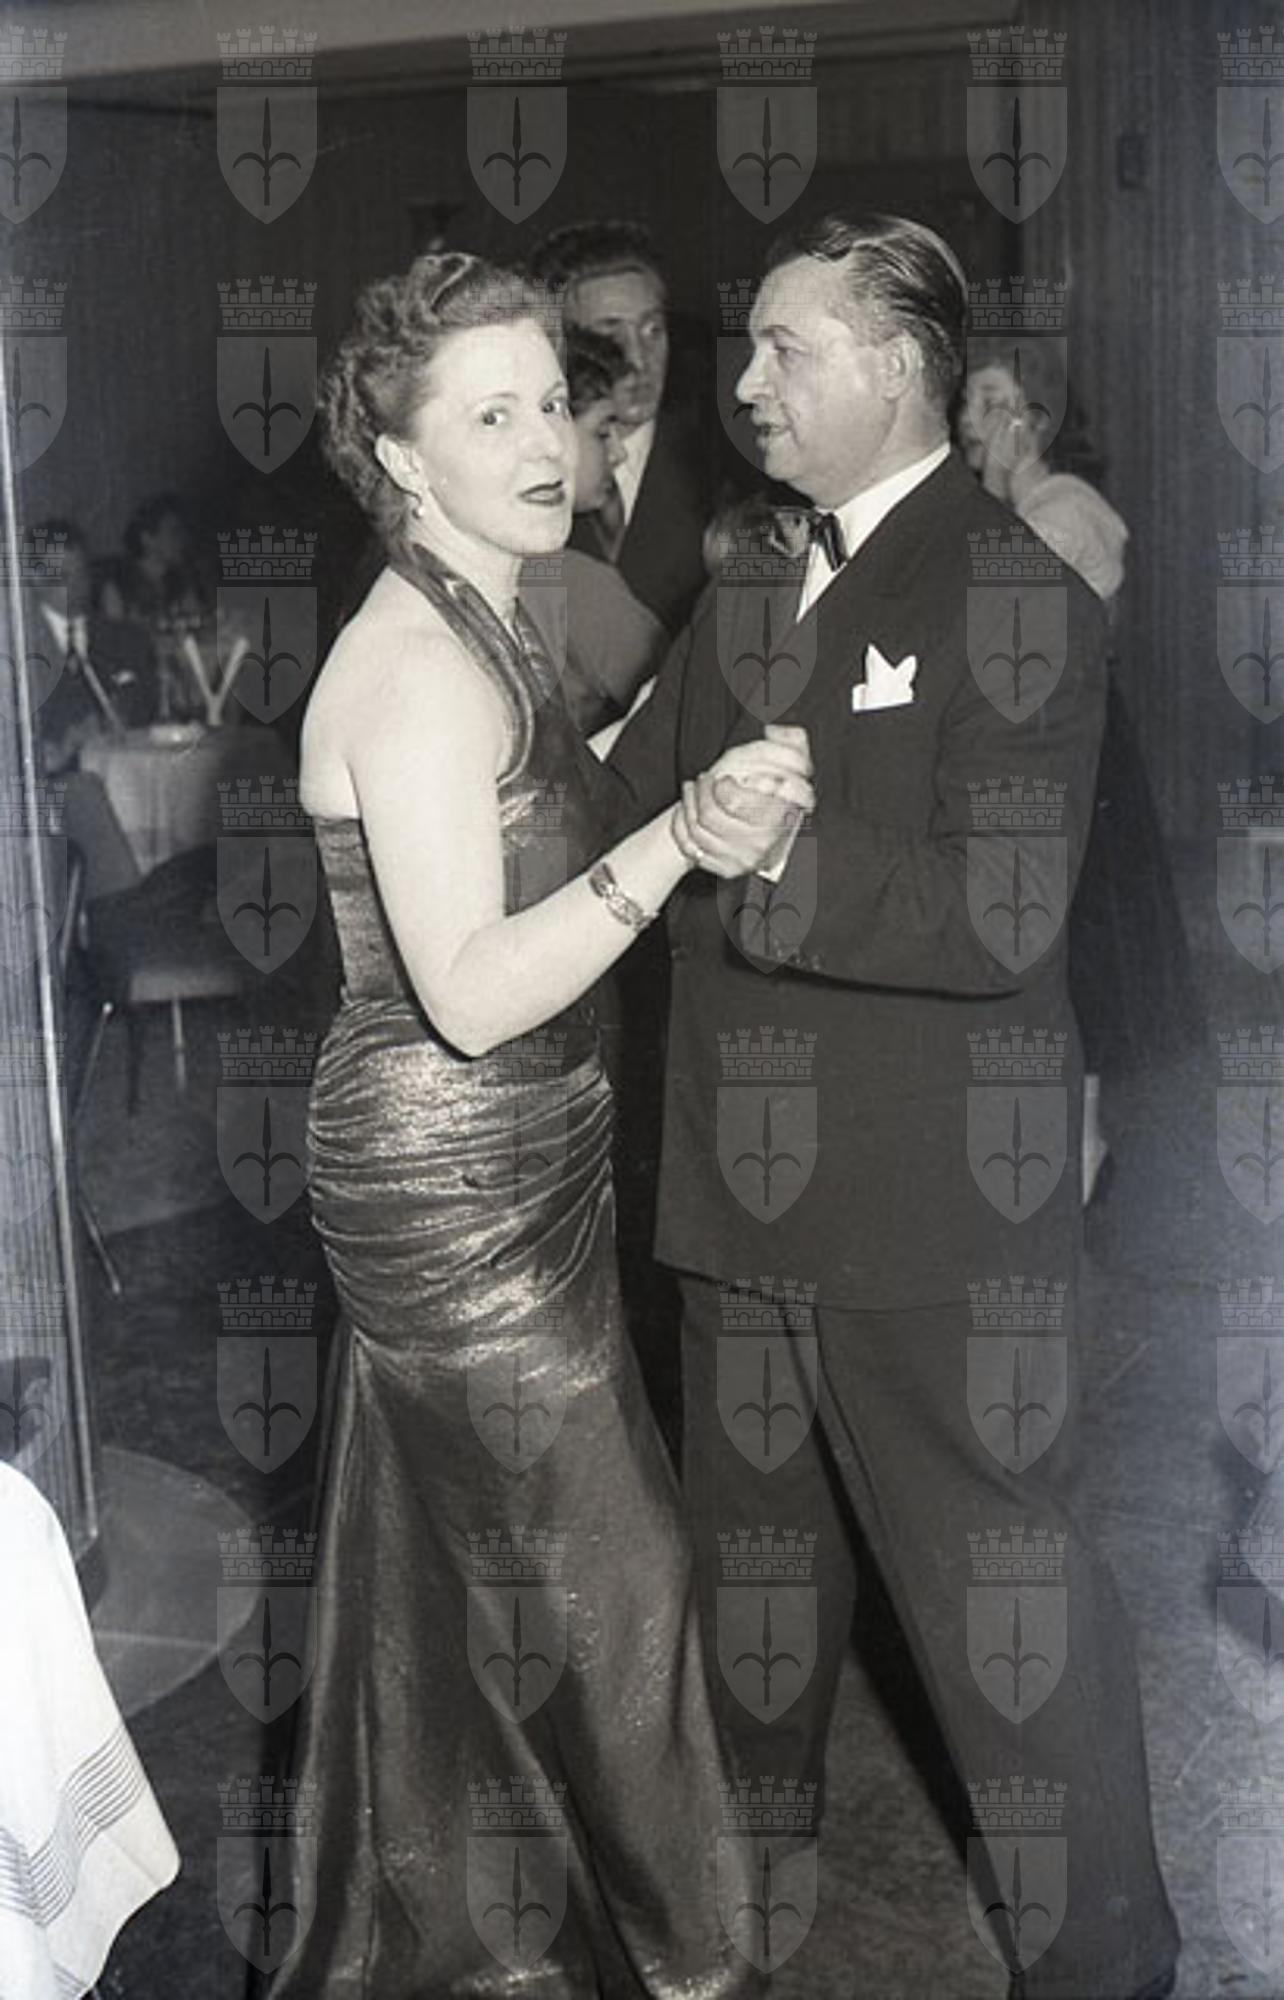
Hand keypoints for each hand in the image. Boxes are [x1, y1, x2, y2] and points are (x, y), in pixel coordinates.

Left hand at [675, 730, 813, 877]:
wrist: (763, 828)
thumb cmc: (772, 791)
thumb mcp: (788, 759)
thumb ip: (790, 740)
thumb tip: (773, 731)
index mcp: (780, 817)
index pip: (733, 802)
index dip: (721, 787)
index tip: (724, 780)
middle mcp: (763, 843)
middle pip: (710, 815)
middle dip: (701, 791)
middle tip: (703, 780)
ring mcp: (744, 859)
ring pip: (698, 829)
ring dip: (689, 804)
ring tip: (693, 791)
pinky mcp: (726, 870)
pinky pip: (691, 847)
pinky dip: (683, 827)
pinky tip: (689, 813)